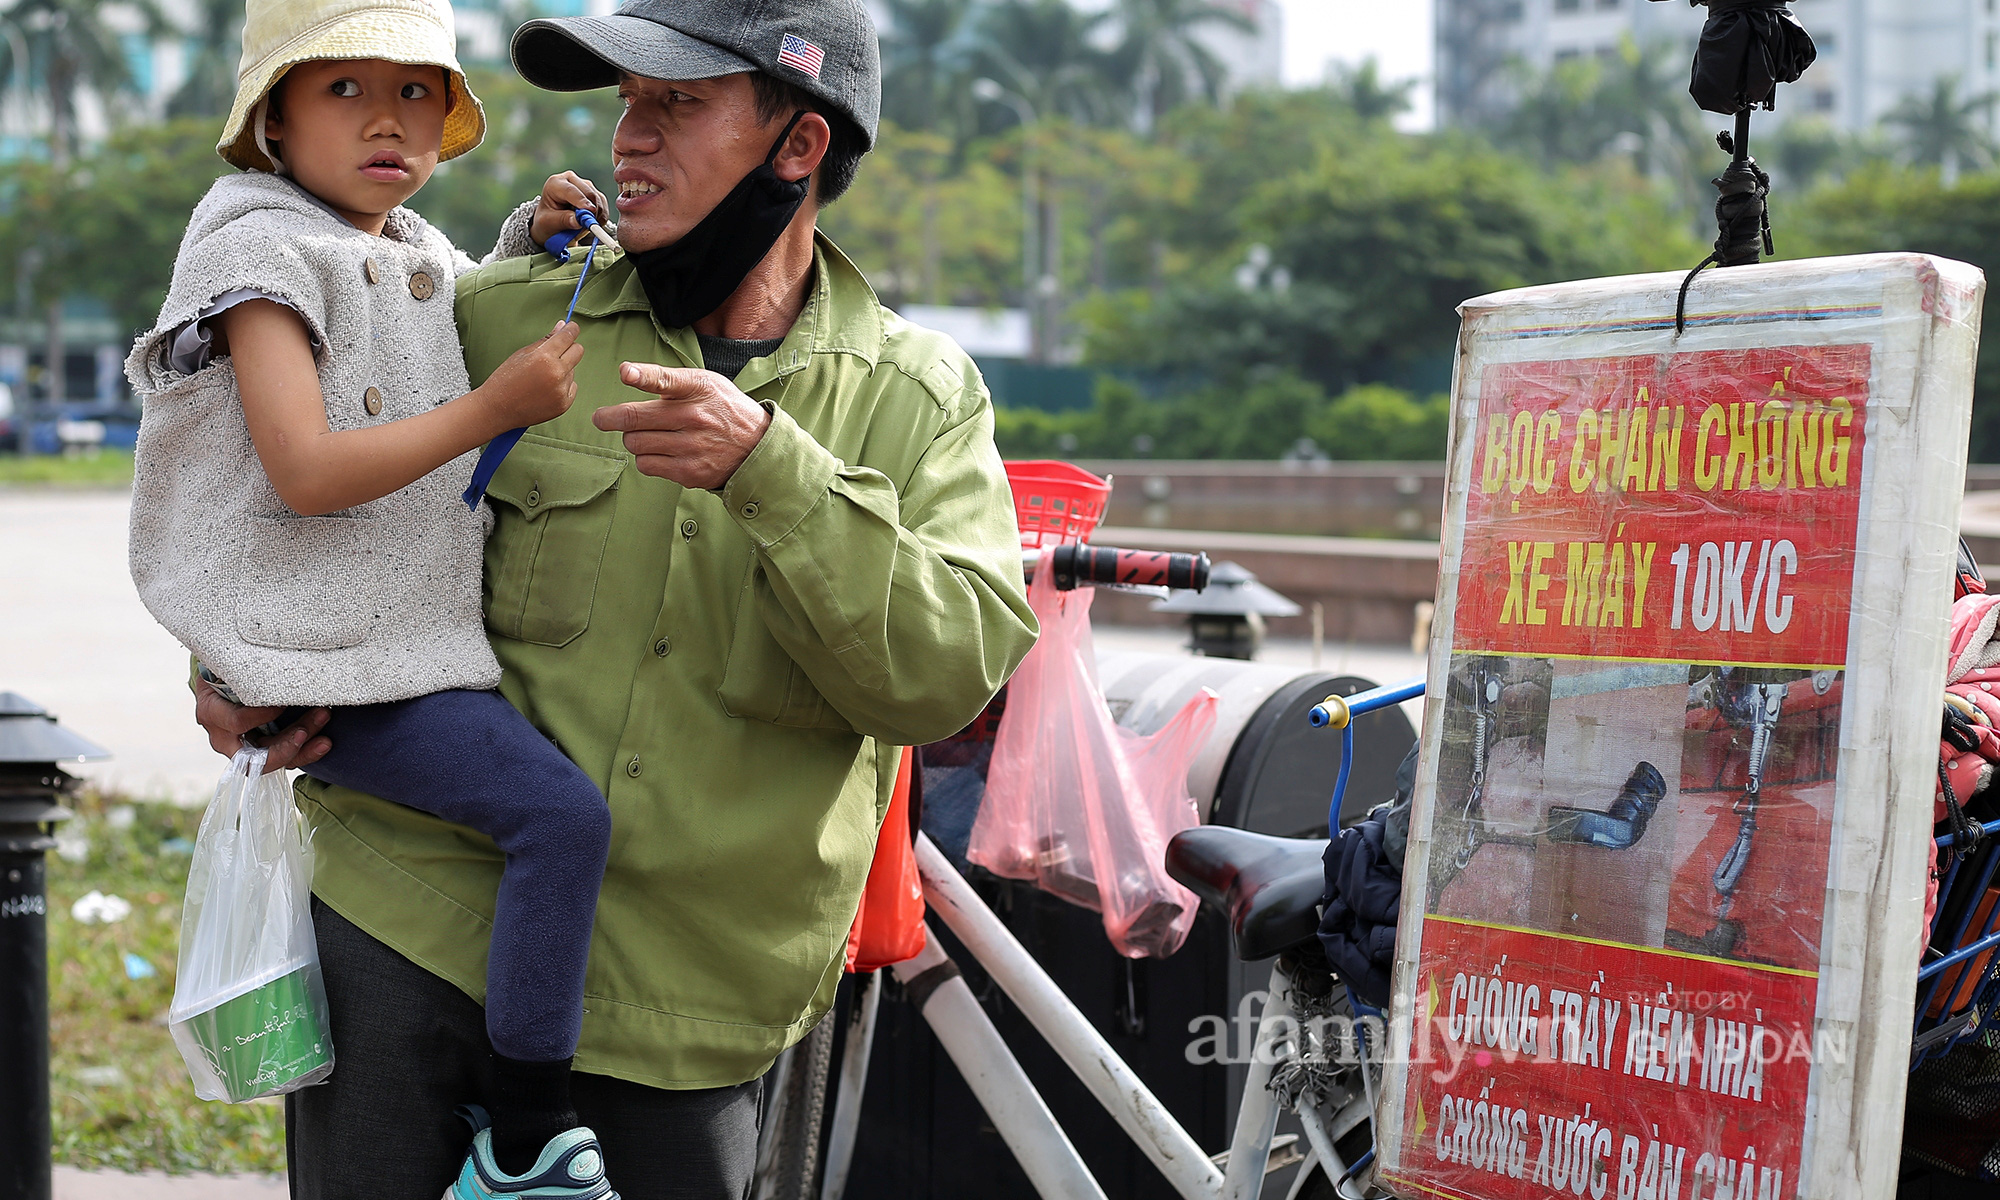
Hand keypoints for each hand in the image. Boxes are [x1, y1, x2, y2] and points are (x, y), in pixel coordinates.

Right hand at [194, 679, 330, 772]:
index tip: (281, 704)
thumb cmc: (228, 671)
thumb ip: (241, 670)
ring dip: (303, 747)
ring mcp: (244, 748)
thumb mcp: (228, 667)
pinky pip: (286, 759)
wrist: (225, 681)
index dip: (260, 716)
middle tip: (307, 730)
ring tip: (324, 735)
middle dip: (285, 744)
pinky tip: (324, 743)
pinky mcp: (263, 751)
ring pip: (274, 760)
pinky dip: (307, 752)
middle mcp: (225, 738)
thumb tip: (266, 661)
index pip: (237, 723)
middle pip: (255, 755)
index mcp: (213, 713)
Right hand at [476, 322, 583, 429]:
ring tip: (541, 378)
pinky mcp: (564, 403)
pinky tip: (545, 390)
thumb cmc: (506, 380)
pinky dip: (563, 386)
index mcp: (544, 357)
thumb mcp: (522, 354)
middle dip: (570, 347)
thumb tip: (562, 326)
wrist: (498, 409)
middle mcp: (556, 373)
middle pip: (578, 351)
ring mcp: (561, 390)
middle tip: (557, 351)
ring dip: (562, 369)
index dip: (571, 329)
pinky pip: (572, 386)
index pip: (568, 336)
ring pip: (572, 370)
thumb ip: (546, 340)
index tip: (571, 328)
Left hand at [531, 171, 610, 248]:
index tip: (590, 211)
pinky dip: (600, 218)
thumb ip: (563, 220)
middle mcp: (571, 180)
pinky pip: (604, 206)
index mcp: (555, 183)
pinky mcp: (595, 194)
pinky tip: (590, 223)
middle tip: (586, 227)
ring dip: (595, 216)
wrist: (552, 223)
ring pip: (598, 200)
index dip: (581, 201)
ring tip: (582, 227)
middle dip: (590, 211)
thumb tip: (578, 221)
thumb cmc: (547, 221)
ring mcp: (585, 186)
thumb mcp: (548, 223)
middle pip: (588, 192)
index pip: (570, 190)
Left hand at [592, 363, 772, 488]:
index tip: (626, 373)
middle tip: (602, 418)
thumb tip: (628, 374)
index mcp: (698, 388)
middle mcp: (694, 417)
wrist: (756, 447)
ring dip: (633, 439)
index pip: (668, 380)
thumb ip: (669, 379)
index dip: (643, 375)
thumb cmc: (722, 409)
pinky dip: (645, 458)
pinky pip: (646, 465)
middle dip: (610, 418)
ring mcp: (691, 446)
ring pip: (635, 443)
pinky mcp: (688, 471)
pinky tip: (659, 452)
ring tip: (646, 435)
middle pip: (634, 418)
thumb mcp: (705, 383)